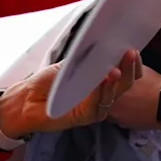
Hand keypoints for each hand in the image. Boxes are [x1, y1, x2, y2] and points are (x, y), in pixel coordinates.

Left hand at [0, 49, 142, 138]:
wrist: (27, 98)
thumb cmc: (48, 82)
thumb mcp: (70, 64)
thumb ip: (87, 58)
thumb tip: (104, 43)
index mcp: (100, 83)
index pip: (123, 73)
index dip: (131, 63)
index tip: (133, 48)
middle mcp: (101, 96)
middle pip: (123, 84)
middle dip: (128, 68)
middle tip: (130, 53)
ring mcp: (95, 108)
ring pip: (112, 94)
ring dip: (116, 81)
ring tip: (117, 68)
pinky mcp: (85, 117)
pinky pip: (96, 103)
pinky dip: (100, 91)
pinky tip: (103, 80)